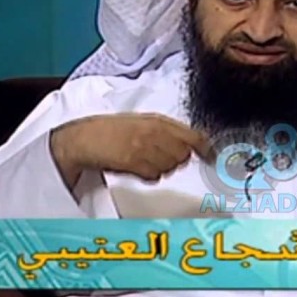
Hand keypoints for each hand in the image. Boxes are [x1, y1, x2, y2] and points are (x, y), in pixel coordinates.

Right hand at [50, 113, 212, 187]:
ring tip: (143, 160)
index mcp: (158, 120)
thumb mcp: (142, 121)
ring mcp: (144, 147)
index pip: (192, 135)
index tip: (211, 156)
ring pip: (169, 167)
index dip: (205, 148)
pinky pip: (154, 176)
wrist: (85, 138)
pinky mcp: (134, 161)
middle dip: (176, 159)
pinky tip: (136, 167)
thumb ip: (166, 130)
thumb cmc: (111, 130)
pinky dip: (148, 175)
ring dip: (160, 168)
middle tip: (158, 156)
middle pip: (183, 155)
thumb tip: (190, 144)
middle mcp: (154, 132)